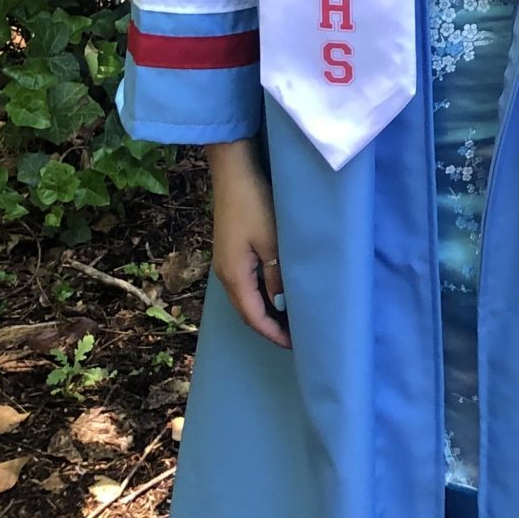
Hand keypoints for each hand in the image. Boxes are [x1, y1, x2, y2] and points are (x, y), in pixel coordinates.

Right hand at [205, 138, 289, 348]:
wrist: (233, 172)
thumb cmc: (254, 204)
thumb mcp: (271, 241)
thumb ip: (277, 276)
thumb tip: (281, 303)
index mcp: (234, 276)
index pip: (254, 318)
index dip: (273, 334)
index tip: (295, 345)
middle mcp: (224, 275)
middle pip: (247, 312)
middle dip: (268, 327)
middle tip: (294, 336)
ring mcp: (224, 263)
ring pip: (245, 299)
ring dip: (264, 312)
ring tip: (288, 319)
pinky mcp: (229, 252)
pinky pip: (244, 285)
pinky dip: (259, 297)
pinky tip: (274, 293)